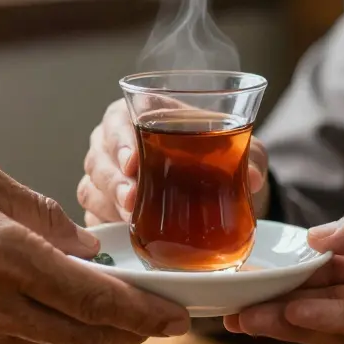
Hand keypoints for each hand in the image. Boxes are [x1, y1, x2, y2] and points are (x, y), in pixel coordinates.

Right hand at [0, 160, 190, 343]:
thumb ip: (42, 215)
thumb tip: (87, 247)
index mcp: (8, 256)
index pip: (97, 299)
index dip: (144, 313)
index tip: (176, 318)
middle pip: (87, 332)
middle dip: (133, 330)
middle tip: (163, 322)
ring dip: (97, 335)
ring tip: (125, 319)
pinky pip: (23, 343)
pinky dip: (55, 333)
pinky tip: (66, 315)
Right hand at [77, 99, 270, 225]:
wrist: (217, 186)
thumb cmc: (218, 154)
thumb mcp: (241, 149)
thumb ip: (248, 156)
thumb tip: (252, 178)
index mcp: (141, 111)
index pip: (121, 119)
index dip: (122, 139)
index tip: (133, 161)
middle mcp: (115, 141)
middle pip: (101, 156)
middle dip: (114, 179)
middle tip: (132, 198)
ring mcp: (105, 174)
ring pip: (92, 185)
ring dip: (108, 202)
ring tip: (129, 216)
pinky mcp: (104, 205)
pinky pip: (92, 214)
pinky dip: (104, 223)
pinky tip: (122, 232)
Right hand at [224, 181, 343, 343]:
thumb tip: (314, 238)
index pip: (334, 258)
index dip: (294, 264)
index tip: (253, 268)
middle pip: (328, 296)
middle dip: (280, 300)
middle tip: (230, 304)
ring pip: (340, 321)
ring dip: (293, 320)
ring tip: (247, 317)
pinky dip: (333, 326)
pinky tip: (299, 316)